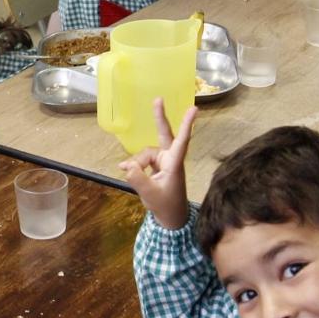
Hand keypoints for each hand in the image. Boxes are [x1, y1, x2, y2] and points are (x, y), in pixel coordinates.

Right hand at [118, 99, 197, 230]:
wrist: (170, 218)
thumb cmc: (166, 206)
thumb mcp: (149, 194)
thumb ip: (138, 179)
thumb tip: (127, 165)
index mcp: (174, 164)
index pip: (181, 141)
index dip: (186, 125)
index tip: (194, 109)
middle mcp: (169, 159)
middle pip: (164, 134)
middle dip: (160, 117)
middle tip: (158, 99)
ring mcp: (163, 162)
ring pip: (145, 154)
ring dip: (136, 162)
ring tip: (129, 173)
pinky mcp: (156, 167)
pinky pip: (141, 161)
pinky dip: (133, 165)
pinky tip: (124, 169)